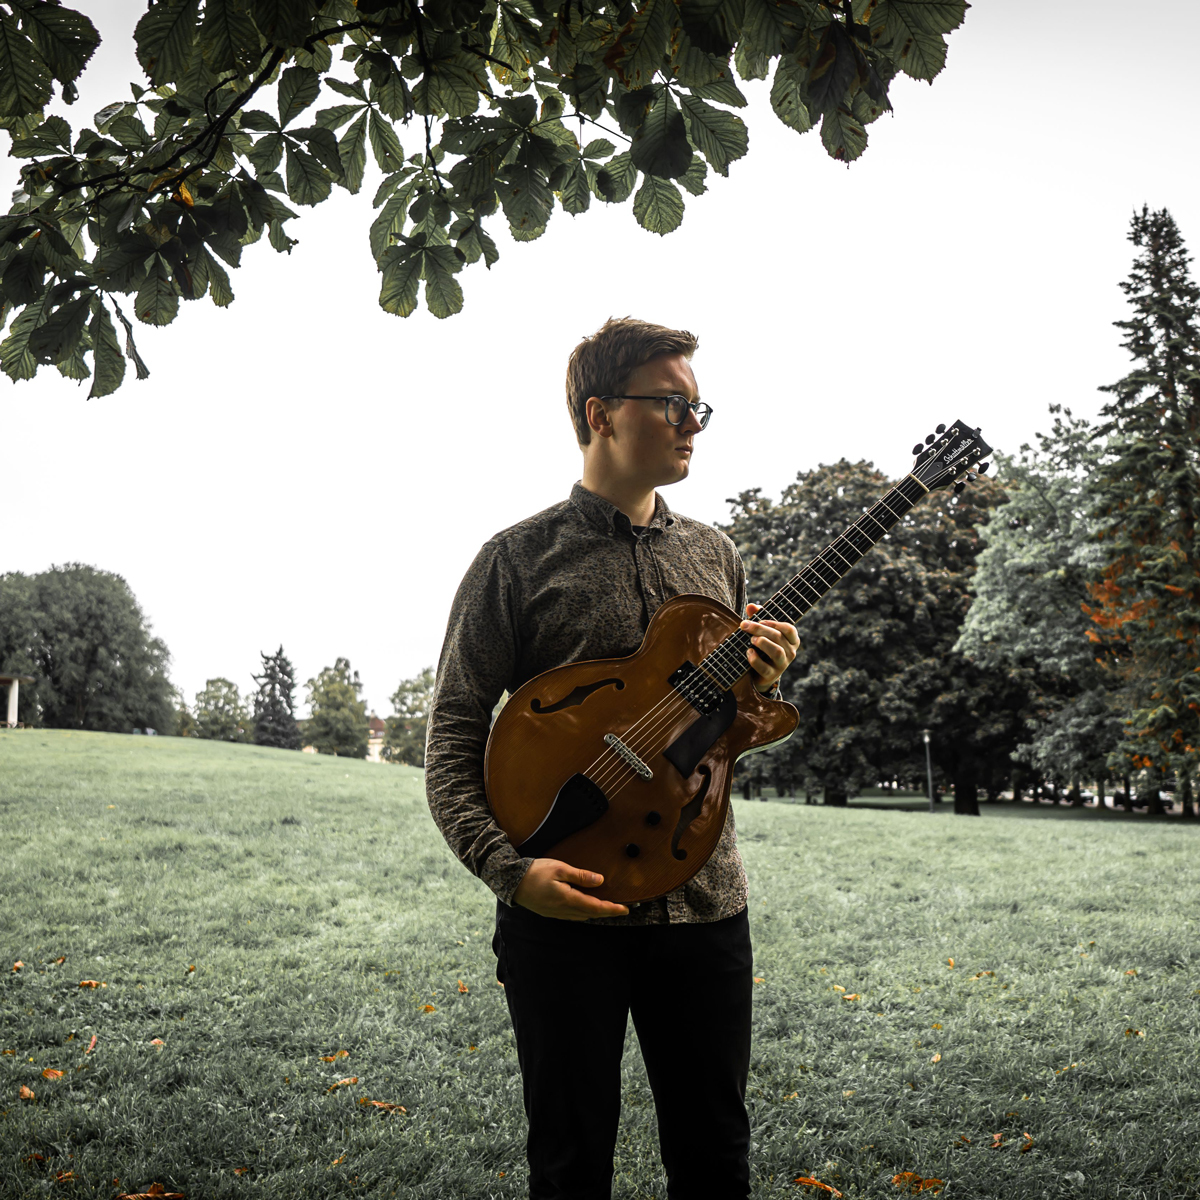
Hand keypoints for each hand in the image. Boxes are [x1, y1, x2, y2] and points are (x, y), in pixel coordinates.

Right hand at [511, 858, 630, 920]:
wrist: (512, 882)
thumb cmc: (535, 872)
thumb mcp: (560, 868)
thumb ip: (581, 876)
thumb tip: (600, 881)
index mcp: (568, 899)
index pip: (595, 907)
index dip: (611, 909)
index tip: (625, 909)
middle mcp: (563, 910)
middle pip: (590, 914)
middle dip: (607, 912)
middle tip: (621, 910)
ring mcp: (556, 913)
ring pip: (581, 917)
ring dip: (595, 914)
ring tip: (607, 908)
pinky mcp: (550, 912)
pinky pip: (572, 916)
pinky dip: (583, 913)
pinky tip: (585, 909)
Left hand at [741, 602, 799, 691]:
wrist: (760, 673)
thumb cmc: (763, 648)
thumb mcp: (762, 632)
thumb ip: (758, 618)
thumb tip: (751, 606)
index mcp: (792, 640)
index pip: (789, 629)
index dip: (774, 623)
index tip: (760, 621)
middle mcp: (790, 652)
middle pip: (778, 637)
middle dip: (760, 629)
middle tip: (745, 625)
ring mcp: (782, 665)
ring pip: (776, 651)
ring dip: (762, 642)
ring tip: (751, 639)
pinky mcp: (771, 675)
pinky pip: (764, 667)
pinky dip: (755, 659)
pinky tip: (749, 652)